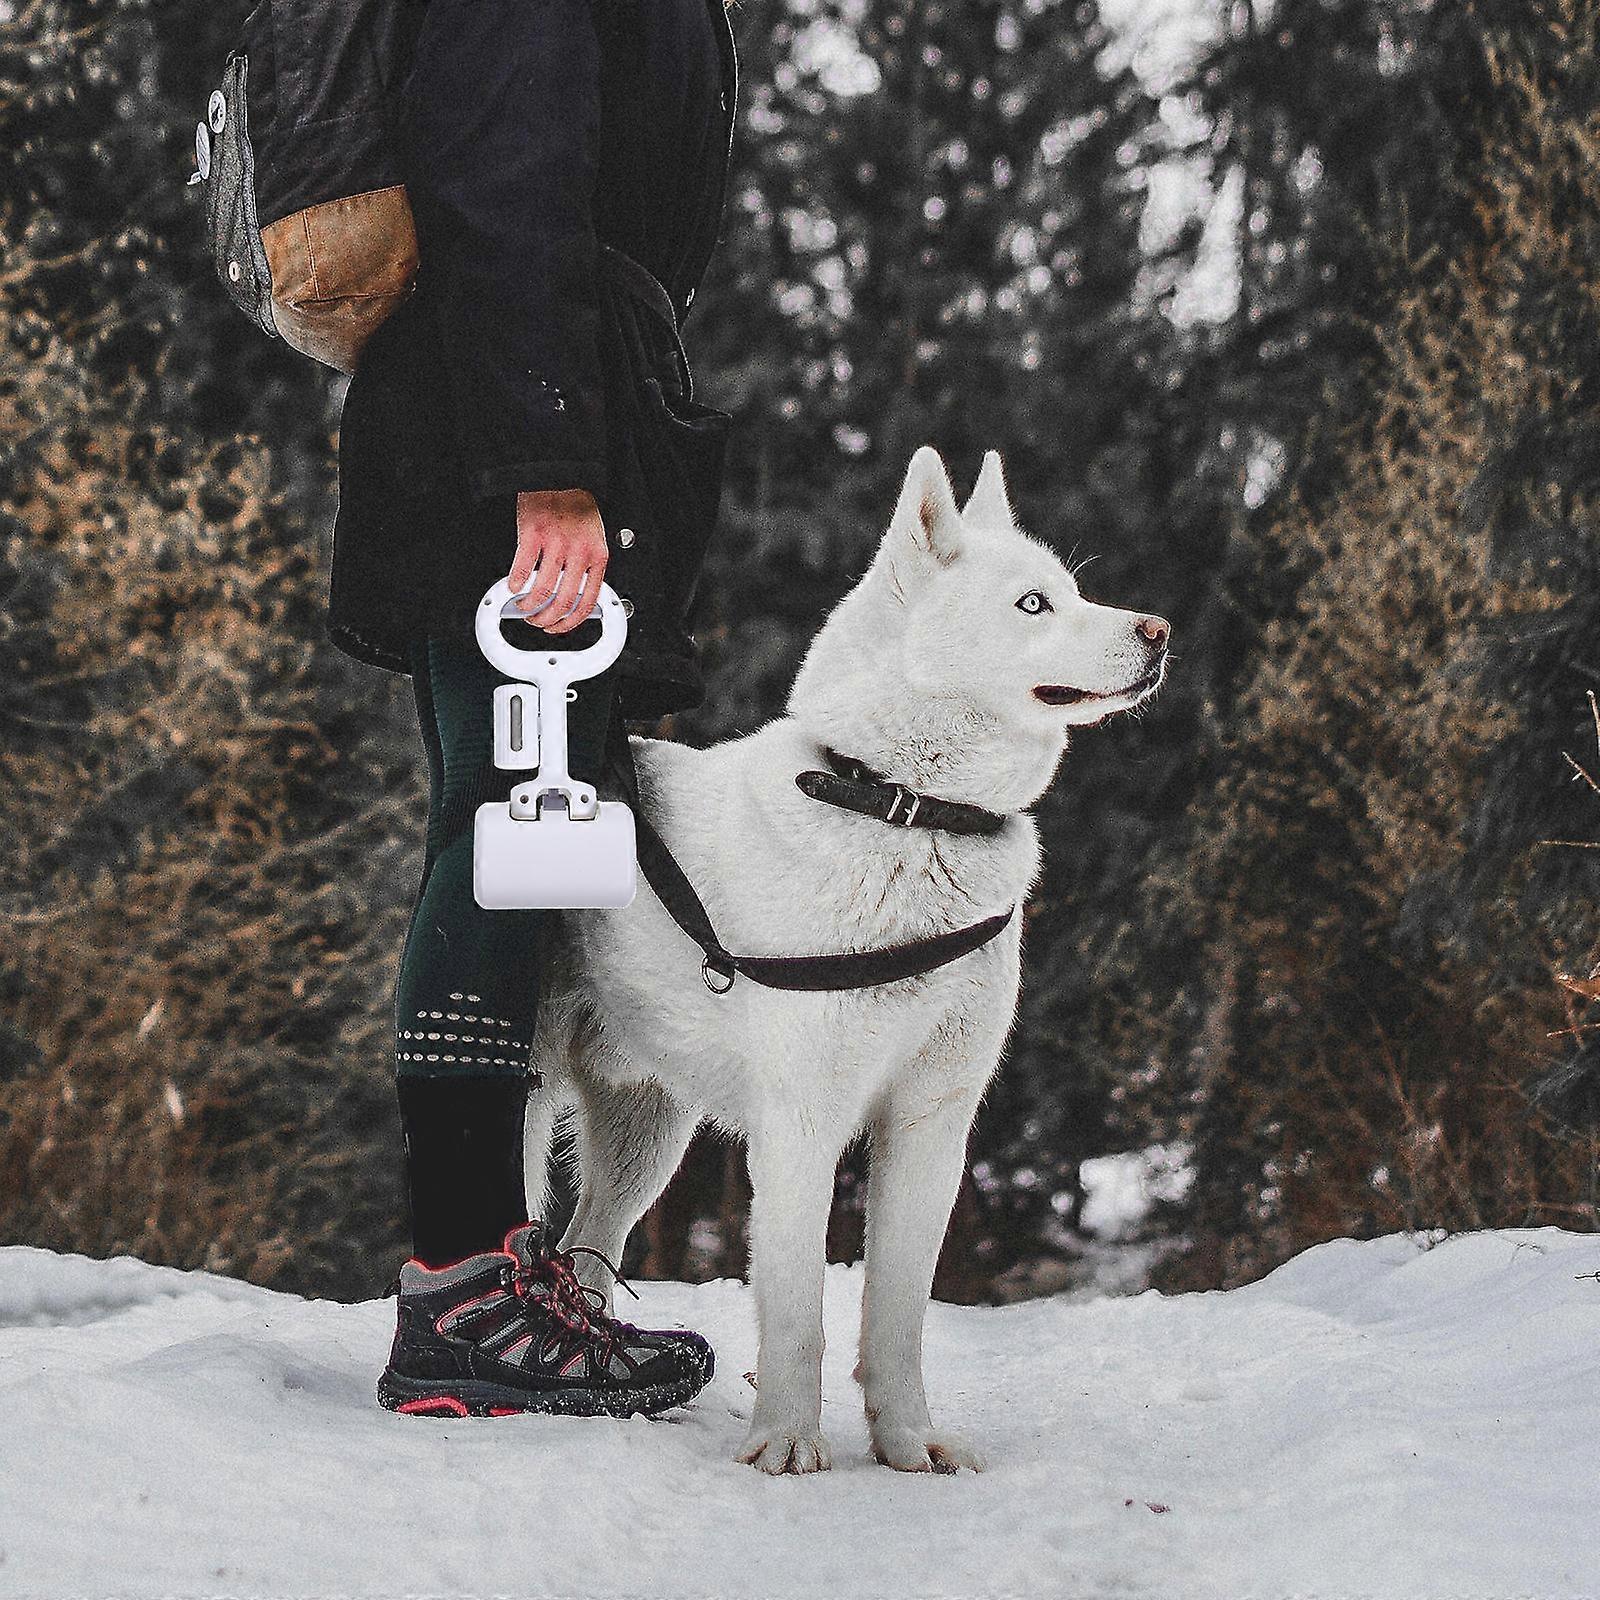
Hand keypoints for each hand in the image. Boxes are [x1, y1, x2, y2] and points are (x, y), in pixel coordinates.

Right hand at [507, 488, 607, 632]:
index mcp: (597, 556)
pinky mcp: (534, 534)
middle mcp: (578, 551)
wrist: (561, 478)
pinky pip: (522, 568)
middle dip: (546, 619)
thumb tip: (570, 600)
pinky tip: (513, 586)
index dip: (570, 622)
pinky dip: (515, 583)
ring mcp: (556, 543)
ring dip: (529, 605)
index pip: (588, 602)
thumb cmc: (576, 508)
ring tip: (523, 606)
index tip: (557, 627)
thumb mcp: (593, 540)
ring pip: (542, 590)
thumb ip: (585, 568)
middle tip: (536, 620)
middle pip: (562, 601)